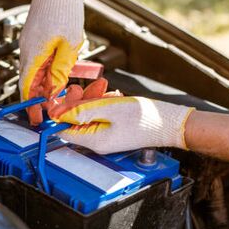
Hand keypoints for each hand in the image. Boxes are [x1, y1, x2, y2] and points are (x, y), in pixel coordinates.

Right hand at [19, 0, 86, 124]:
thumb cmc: (66, 12)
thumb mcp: (70, 46)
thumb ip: (61, 70)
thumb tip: (54, 90)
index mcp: (34, 54)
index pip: (28, 86)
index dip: (31, 104)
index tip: (36, 118)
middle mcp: (26, 50)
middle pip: (29, 81)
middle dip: (37, 98)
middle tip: (46, 112)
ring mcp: (28, 44)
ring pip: (33, 72)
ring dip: (42, 85)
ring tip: (54, 96)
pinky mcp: (33, 40)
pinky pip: (35, 61)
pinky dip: (43, 73)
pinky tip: (55, 76)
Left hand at [48, 79, 194, 153]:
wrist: (170, 122)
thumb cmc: (145, 118)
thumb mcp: (109, 108)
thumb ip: (81, 110)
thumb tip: (58, 112)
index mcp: (93, 140)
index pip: (64, 129)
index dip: (59, 112)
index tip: (58, 97)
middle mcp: (97, 141)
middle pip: (76, 120)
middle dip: (78, 101)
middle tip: (81, 87)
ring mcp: (106, 135)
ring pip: (89, 114)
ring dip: (93, 99)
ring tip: (103, 88)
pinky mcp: (114, 129)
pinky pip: (101, 115)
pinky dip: (104, 103)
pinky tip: (113, 95)